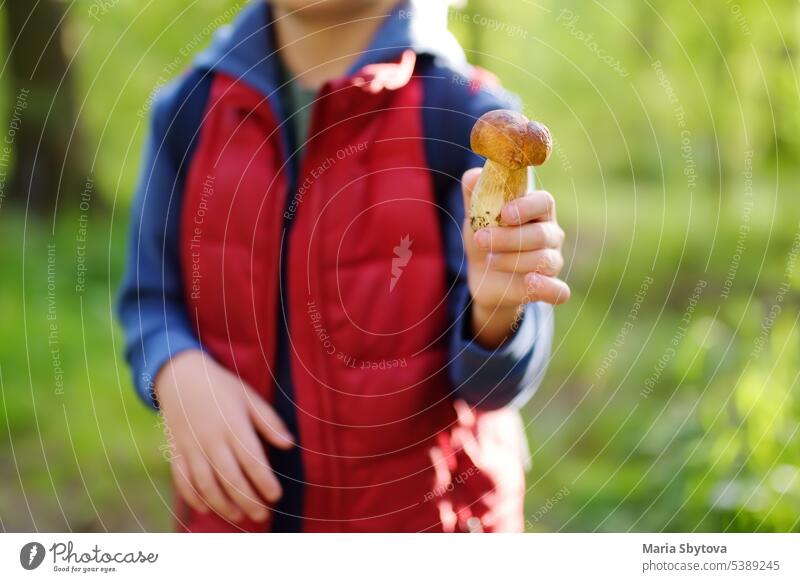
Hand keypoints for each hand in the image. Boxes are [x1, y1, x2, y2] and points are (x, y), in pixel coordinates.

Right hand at [154, 350, 293, 522]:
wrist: (181, 377)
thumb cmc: (222, 388)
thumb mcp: (249, 397)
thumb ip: (269, 422)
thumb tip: (289, 444)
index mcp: (233, 425)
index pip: (251, 460)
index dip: (264, 481)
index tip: (276, 496)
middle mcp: (210, 439)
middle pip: (230, 478)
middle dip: (248, 500)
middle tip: (262, 516)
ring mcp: (191, 447)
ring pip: (206, 484)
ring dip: (223, 505)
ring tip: (240, 517)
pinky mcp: (176, 452)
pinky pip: (183, 481)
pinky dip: (194, 498)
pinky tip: (208, 509)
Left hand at [462, 168, 569, 347]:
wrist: (483, 276)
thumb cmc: (486, 238)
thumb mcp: (476, 217)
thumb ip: (474, 194)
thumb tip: (473, 175)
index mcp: (537, 211)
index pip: (544, 202)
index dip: (526, 207)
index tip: (504, 214)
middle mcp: (550, 234)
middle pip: (541, 234)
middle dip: (508, 238)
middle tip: (480, 239)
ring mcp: (552, 261)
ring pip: (544, 260)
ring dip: (513, 260)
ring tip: (490, 261)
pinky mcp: (548, 288)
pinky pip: (560, 290)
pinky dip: (547, 288)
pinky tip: (529, 282)